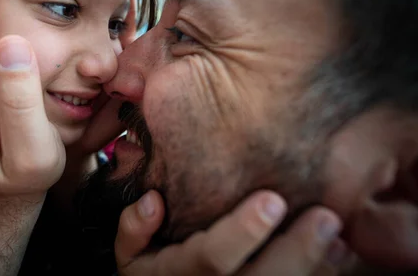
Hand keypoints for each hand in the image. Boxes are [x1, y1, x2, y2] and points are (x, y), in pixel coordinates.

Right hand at [116, 190, 348, 275]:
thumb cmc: (151, 270)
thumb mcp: (129, 253)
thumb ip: (135, 228)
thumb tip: (153, 202)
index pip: (211, 258)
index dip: (241, 233)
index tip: (272, 200)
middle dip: (295, 252)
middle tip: (325, 218)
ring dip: (315, 267)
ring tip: (339, 238)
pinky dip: (320, 275)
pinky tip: (339, 254)